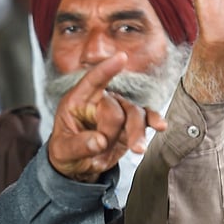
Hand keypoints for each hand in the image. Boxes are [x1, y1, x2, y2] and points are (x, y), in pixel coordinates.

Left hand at [47, 53, 166, 182]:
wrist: (78, 166)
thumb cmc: (66, 151)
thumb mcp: (62, 151)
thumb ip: (78, 146)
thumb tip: (99, 141)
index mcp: (78, 101)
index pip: (92, 80)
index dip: (106, 69)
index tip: (121, 57)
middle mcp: (99, 102)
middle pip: (116, 105)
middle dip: (111, 129)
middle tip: (100, 146)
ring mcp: (117, 112)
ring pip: (134, 113)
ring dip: (137, 132)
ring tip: (138, 149)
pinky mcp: (130, 124)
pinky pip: (145, 119)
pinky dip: (153, 122)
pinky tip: (160, 126)